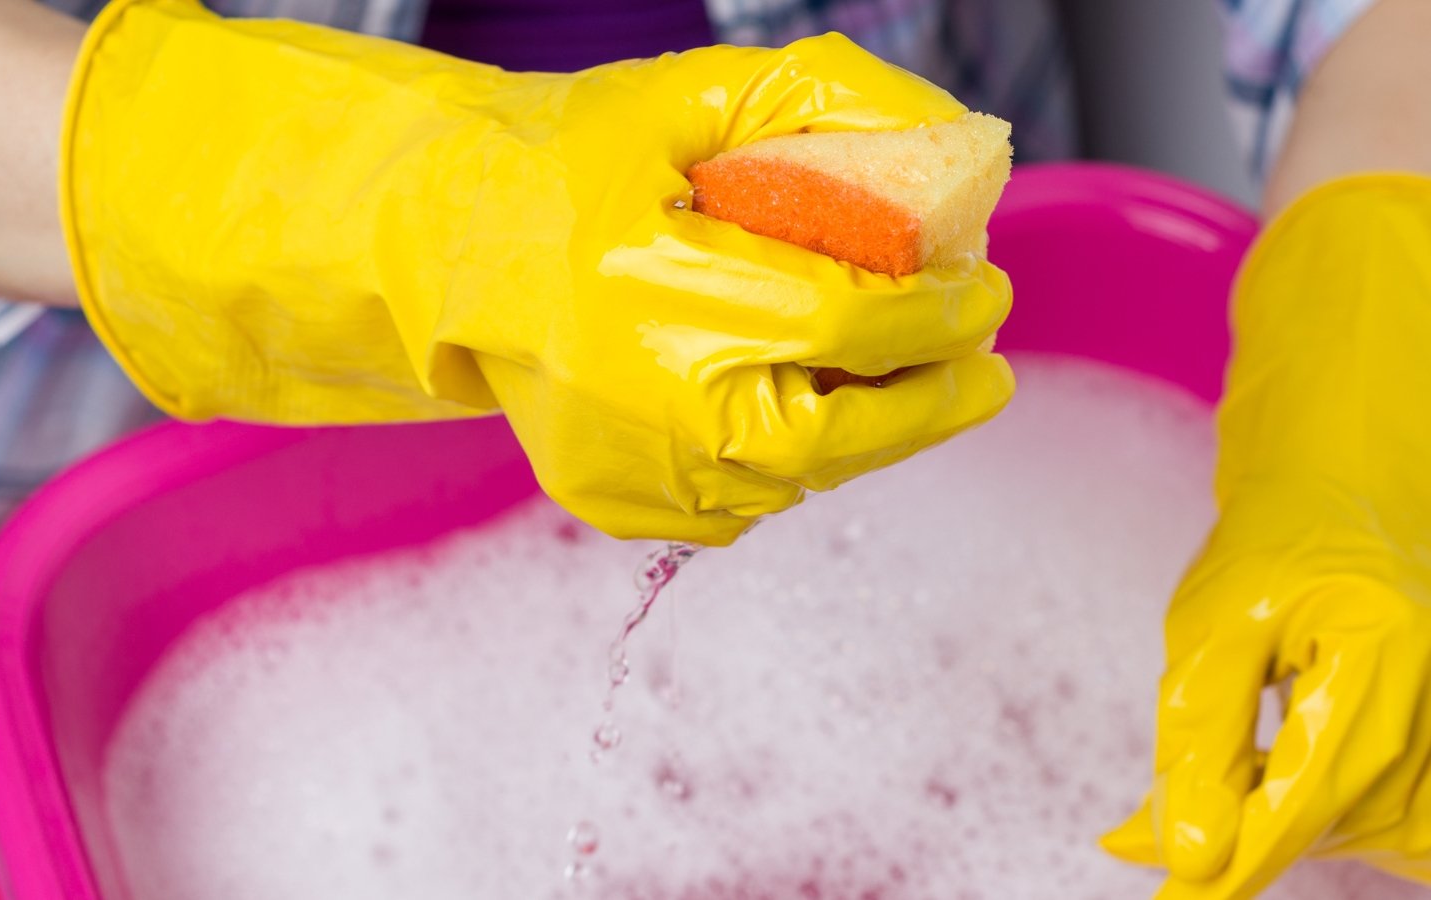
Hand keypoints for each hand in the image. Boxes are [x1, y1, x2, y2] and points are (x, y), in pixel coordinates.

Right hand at [61, 0, 1013, 544]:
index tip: (986, 286)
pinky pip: (755, 500)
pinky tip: (822, 407)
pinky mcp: (624, 510)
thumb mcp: (692, 99)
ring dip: (880, 429)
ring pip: (808, 476)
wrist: (443, 255)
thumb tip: (962, 150)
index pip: (848, 324)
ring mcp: (634, 476)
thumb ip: (830, 107)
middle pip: (845, 434)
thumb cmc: (563, 165)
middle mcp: (645, 406)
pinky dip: (807, 458)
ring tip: (919, 379)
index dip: (939, 310)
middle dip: (937, 396)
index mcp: (652, 294)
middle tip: (986, 362)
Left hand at [1101, 175, 1430, 897]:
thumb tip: (1175, 850)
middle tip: (1180, 810)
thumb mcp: (1213, 620)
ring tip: (1263, 754)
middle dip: (1251, 828)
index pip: (1299, 804)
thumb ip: (1198, 742)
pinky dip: (1368, 817)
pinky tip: (1324, 766)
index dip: (1228, 862)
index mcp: (1386, 653)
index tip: (1175, 893)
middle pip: (1341, 826)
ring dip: (1309, 821)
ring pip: (1391, 839)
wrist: (1381, 465)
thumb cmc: (1291, 523)